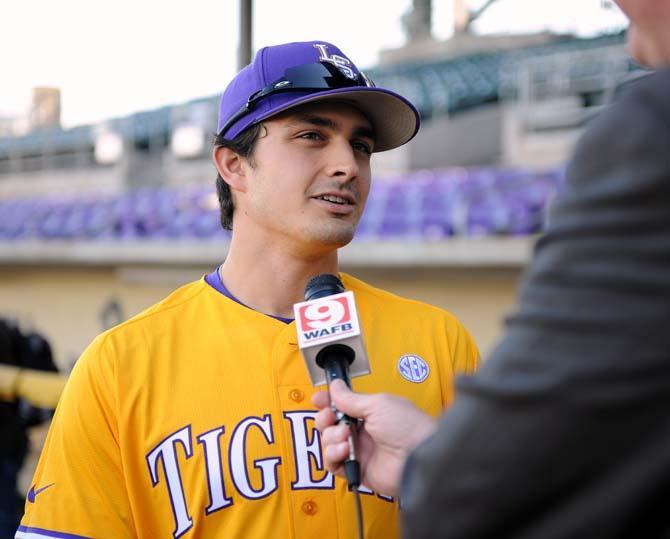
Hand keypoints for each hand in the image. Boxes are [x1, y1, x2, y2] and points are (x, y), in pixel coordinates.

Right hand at [313, 379, 436, 496]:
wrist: (419, 457)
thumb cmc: (407, 427)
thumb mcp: (377, 404)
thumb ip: (351, 399)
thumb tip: (335, 386)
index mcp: (370, 412)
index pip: (341, 405)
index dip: (327, 402)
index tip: (318, 399)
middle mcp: (363, 431)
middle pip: (330, 424)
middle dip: (326, 419)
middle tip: (332, 418)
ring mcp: (359, 451)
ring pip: (328, 443)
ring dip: (331, 437)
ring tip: (346, 437)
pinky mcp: (357, 470)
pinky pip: (333, 464)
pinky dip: (333, 455)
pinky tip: (345, 450)